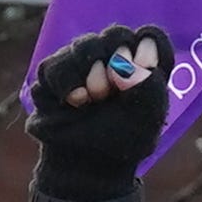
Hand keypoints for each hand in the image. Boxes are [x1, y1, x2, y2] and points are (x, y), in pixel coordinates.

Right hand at [25, 24, 172, 194]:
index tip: (143, 71)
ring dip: (91, 75)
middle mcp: (111, 57)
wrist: (86, 167)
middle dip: (117, 62)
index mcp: (142, 64)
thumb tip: (121, 63)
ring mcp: (80, 63)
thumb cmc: (122, 140)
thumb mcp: (148, 116)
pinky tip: (75, 101)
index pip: (149, 37)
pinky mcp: (52, 73)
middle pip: (116, 34)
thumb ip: (148, 84)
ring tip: (93, 100)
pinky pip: (56, 64)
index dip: (146, 51)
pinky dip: (67, 83)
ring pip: (84, 45)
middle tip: (114, 90)